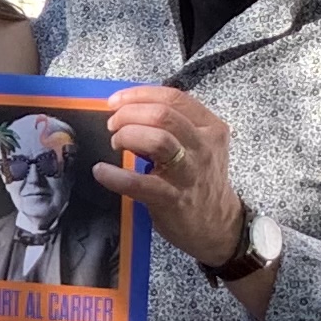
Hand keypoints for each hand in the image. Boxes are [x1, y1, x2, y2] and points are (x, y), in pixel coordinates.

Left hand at [96, 84, 243, 267]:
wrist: (217, 225)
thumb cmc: (200, 181)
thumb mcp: (199, 145)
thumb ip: (174, 126)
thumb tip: (130, 111)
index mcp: (209, 127)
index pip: (173, 97)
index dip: (139, 95)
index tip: (116, 101)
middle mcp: (203, 146)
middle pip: (162, 114)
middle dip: (129, 114)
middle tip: (113, 124)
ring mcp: (189, 173)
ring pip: (157, 140)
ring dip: (127, 136)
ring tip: (115, 143)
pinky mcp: (173, 198)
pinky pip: (140, 183)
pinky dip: (115, 175)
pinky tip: (102, 171)